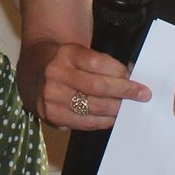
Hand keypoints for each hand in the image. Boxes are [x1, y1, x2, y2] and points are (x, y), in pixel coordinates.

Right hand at [17, 37, 149, 128]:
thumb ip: (100, 63)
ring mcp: (51, 97)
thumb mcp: (77, 52)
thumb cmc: (63, 61)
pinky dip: (101, 121)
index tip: (135, 77)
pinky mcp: (50, 115)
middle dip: (124, 92)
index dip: (120, 72)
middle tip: (142, 94)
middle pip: (98, 87)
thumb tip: (131, 74)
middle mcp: (56, 74)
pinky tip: (111, 118)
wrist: (31, 71)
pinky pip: (83, 122)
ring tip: (127, 108)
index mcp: (65, 53)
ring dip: (115, 109)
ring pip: (93, 107)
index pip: (98, 63)